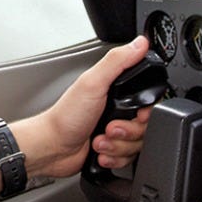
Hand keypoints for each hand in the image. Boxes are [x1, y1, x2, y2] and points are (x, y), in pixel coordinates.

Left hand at [16, 36, 152, 178]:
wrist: (53, 148)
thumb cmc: (66, 116)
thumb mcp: (93, 83)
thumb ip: (117, 61)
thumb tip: (139, 43)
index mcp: (115, 90)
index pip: (149, 101)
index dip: (146, 112)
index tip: (137, 115)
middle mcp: (118, 110)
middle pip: (146, 126)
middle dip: (127, 131)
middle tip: (109, 127)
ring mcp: (116, 131)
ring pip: (137, 145)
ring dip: (118, 145)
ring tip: (100, 139)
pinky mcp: (113, 150)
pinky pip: (128, 159)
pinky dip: (114, 157)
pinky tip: (100, 150)